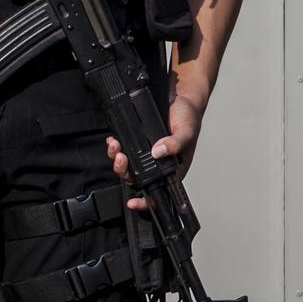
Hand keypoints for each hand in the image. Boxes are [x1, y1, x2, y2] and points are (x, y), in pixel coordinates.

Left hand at [106, 94, 202, 210]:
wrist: (180, 98)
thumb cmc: (188, 118)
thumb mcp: (186, 131)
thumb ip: (176, 143)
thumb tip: (159, 152)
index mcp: (172, 170)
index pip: (158, 192)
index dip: (145, 202)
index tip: (133, 203)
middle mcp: (157, 164)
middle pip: (136, 178)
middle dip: (124, 171)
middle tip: (121, 158)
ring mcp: (146, 153)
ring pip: (127, 165)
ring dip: (117, 157)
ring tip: (115, 145)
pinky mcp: (137, 140)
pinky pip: (123, 148)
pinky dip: (116, 145)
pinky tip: (114, 139)